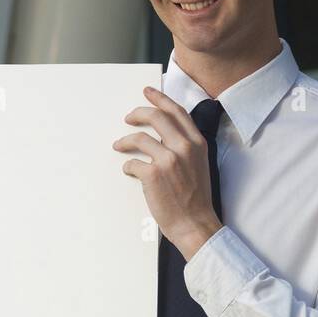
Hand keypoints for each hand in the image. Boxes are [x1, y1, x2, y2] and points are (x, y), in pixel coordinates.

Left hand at [112, 85, 222, 259]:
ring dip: (125, 141)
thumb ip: (186, 147)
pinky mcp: (153, 175)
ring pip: (139, 138)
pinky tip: (129, 171)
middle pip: (156, 117)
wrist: (195, 224)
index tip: (148, 93)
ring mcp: (168, 160)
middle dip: (138, 113)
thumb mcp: (199, 165)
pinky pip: (132, 163)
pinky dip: (128, 166)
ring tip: (119, 145)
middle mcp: (184, 147)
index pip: (176, 111)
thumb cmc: (195, 199)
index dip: (160, 99)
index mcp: (197, 143)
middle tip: (128, 117)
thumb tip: (164, 136)